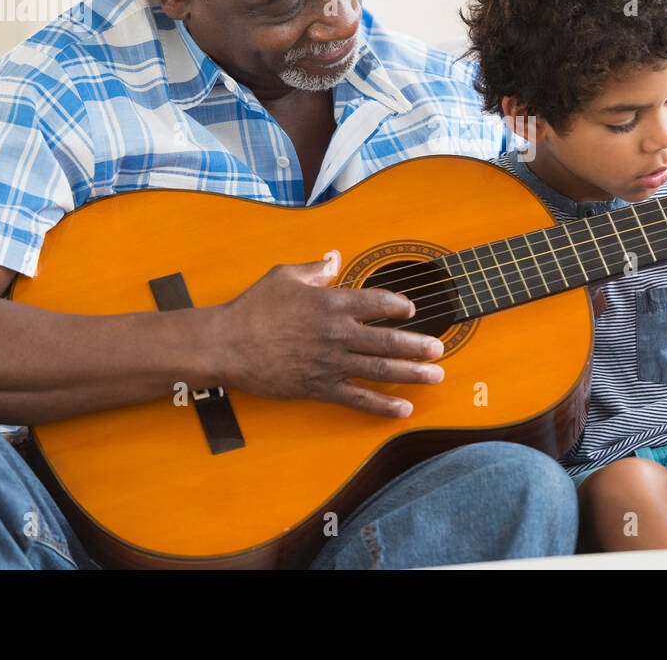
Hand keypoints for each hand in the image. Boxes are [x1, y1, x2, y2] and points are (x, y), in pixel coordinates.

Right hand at [217, 249, 444, 417]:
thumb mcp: (283, 276)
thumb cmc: (253, 307)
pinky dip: (382, 405)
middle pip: (387, 340)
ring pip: (379, 370)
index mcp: (330, 302)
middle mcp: (336, 333)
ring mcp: (329, 362)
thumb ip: (315, 269)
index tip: (412, 310)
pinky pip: (357, 399)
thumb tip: (334, 257)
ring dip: (411, 374)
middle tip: (440, 349)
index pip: (377, 302)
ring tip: (436, 376)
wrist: (226, 344)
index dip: (398, 305)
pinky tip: (403, 409)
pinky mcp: (318, 387)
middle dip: (418, 345)